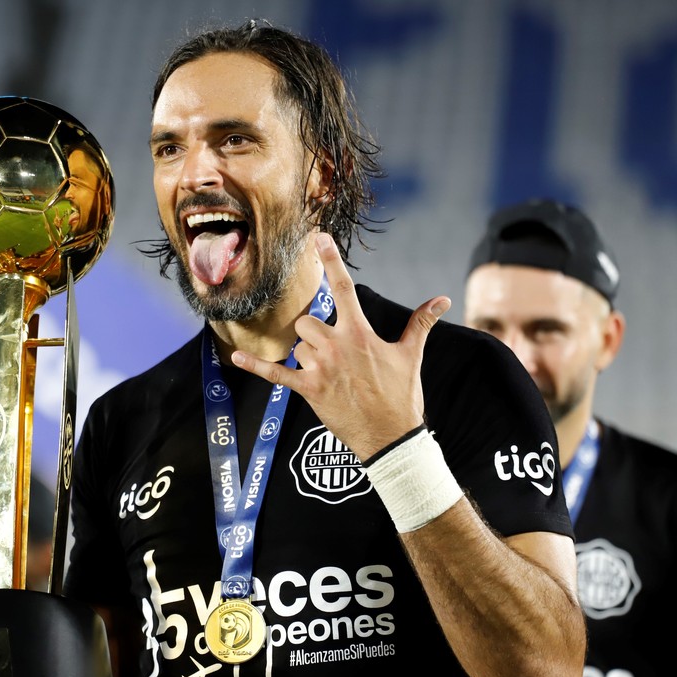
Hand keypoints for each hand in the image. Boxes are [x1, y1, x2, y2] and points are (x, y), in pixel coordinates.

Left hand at [230, 233, 450, 460]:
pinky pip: (276, 373)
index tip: (319, 238)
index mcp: (360, 334)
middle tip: (331, 349)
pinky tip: (236, 358)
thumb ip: (421, 323)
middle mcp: (336, 346)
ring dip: (307, 353)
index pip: (344, 289)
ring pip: (298, 345)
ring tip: (329, 371)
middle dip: (314, 330)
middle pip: (307, 321)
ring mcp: (320, 368)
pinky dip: (255, 366)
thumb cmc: (402, 395)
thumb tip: (442, 299)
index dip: (331, 261)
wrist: (390, 436)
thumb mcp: (411, 355)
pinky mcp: (308, 389)